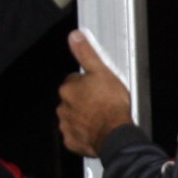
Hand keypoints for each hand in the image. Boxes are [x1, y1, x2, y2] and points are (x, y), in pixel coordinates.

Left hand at [58, 30, 132, 156]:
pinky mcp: (72, 141)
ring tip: (101, 117)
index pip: (74, 81)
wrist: (115, 134)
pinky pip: (75, 135)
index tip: (98, 87)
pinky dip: (83, 133)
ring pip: (73, 117)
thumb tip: (75, 36)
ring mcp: (66, 126)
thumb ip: (86, 53)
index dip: (87, 83)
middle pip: (72, 100)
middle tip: (102, 103)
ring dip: (83, 117)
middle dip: (84, 101)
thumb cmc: (111, 104)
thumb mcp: (101, 71)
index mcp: (68, 89)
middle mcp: (63, 107)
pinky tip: (96, 131)